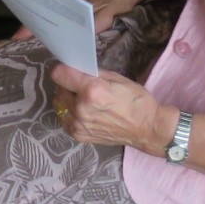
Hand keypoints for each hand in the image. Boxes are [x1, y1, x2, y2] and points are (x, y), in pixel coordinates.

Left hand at [49, 64, 171, 150]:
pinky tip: (83, 111)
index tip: (69, 69)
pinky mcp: (78, 135)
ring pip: (59, 105)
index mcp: (91, 90)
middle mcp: (81, 108)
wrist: (146, 128)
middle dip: (66, 84)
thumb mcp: (116, 78)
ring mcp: (78, 124)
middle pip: (58, 89)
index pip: (59, 74)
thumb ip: (92, 72)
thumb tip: (76, 68)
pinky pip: (64, 119)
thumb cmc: (135, 99)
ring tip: (81, 99)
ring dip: (67, 99)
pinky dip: (70, 112)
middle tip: (79, 84)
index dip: (63, 68)